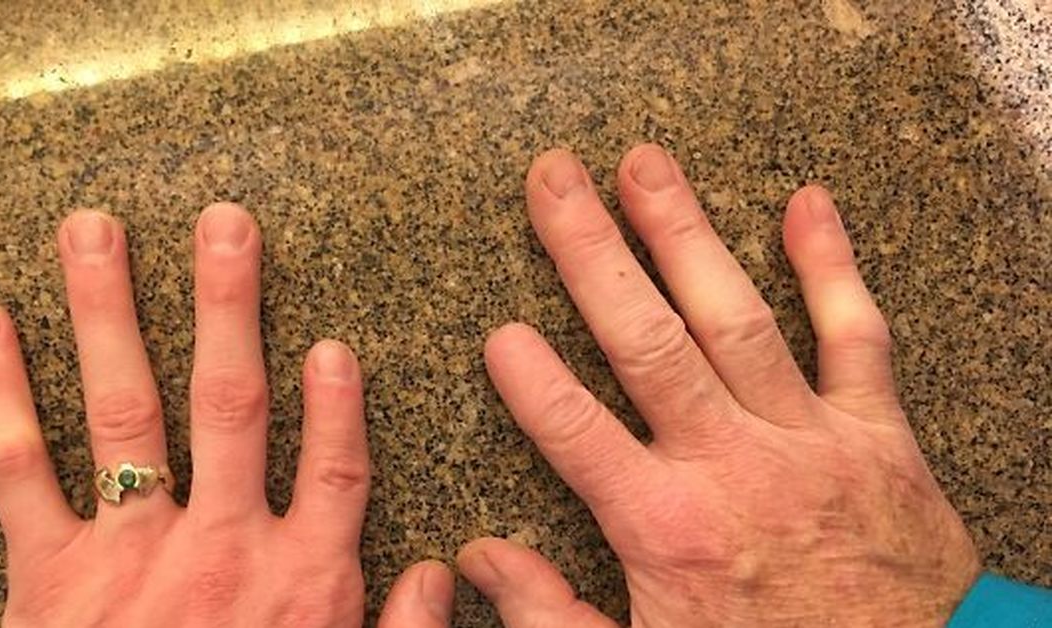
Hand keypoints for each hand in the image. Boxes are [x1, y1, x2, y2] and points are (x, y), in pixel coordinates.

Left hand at [0, 204, 371, 625]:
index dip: (337, 405)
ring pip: (127, 412)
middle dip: (227, 306)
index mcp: (299, 585)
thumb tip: (443, 575)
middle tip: (222, 223)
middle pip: (231, 405)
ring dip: (110, 313)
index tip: (332, 344)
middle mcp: (219, 549)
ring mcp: (131, 555)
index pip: (334, 471)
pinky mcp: (47, 576)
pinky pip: (19, 469)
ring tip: (96, 231)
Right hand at [454, 145, 980, 625]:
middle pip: (646, 340)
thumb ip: (551, 616)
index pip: (577, 431)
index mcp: (667, 526)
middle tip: (555, 180)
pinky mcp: (876, 433)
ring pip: (735, 317)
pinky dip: (833, 267)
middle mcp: (732, 464)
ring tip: (645, 166)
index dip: (531, 380)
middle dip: (592, 253)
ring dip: (685, 234)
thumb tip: (482, 558)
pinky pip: (856, 336)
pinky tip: (807, 204)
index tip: (499, 331)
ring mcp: (807, 438)